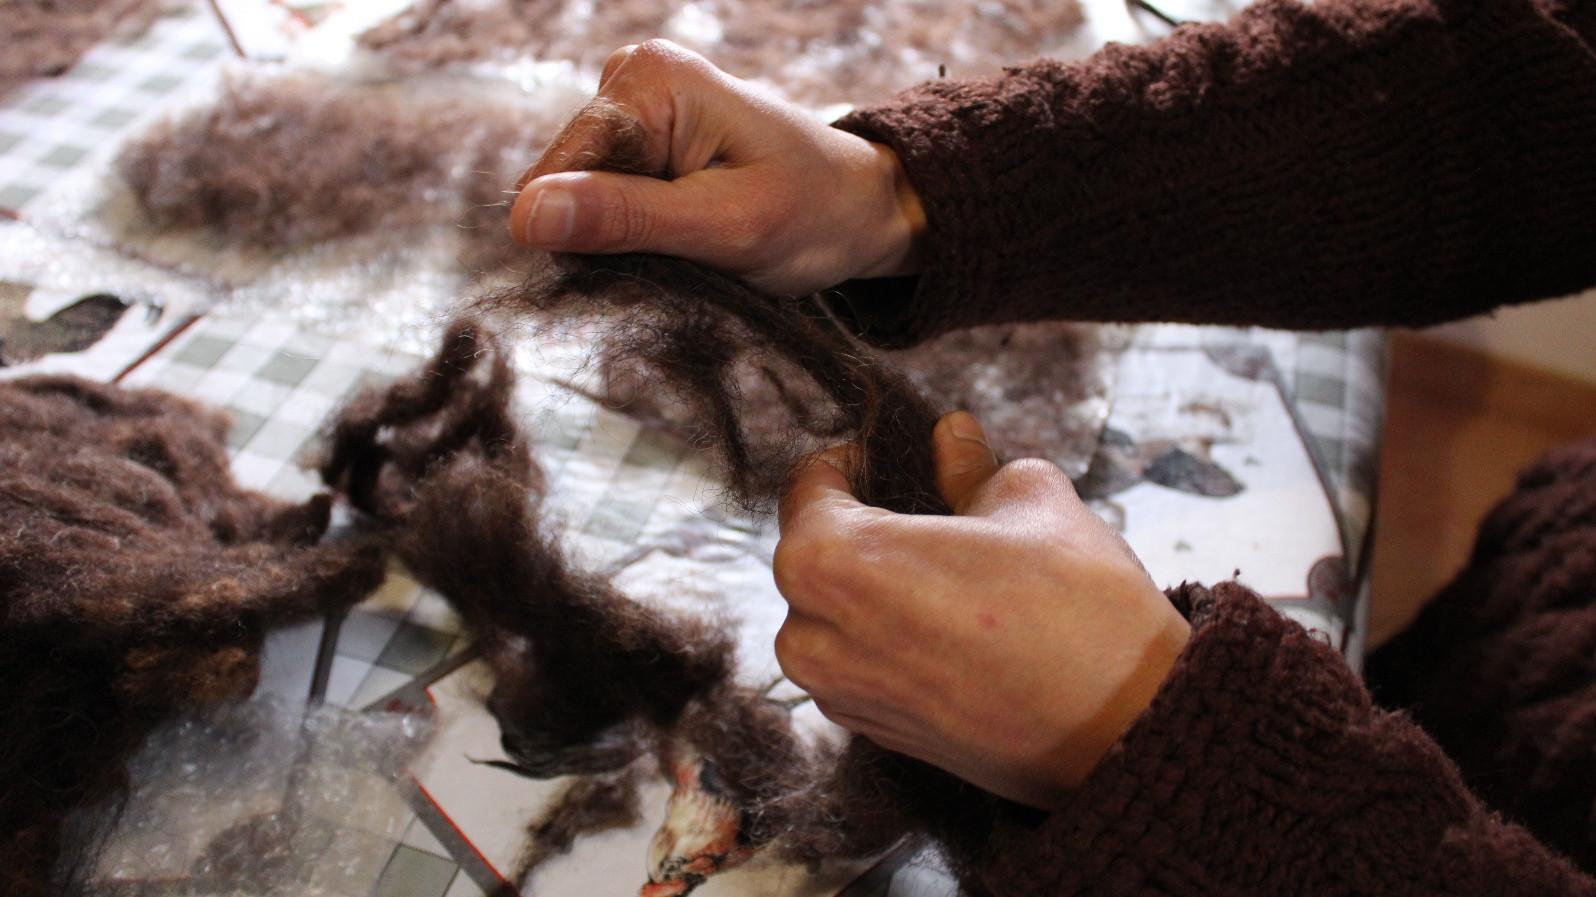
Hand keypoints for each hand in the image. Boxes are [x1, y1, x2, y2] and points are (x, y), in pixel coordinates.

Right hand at [508, 39, 925, 294]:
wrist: (863, 209)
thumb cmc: (813, 216)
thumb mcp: (723, 228)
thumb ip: (625, 219)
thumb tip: (523, 217)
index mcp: (650, 80)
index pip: (560, 173)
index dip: (590, 234)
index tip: (658, 259)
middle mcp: (631, 77)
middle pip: (566, 182)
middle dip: (611, 235)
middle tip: (684, 256)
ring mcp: (634, 107)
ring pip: (581, 196)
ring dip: (625, 237)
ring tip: (689, 247)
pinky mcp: (641, 140)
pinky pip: (606, 197)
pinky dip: (636, 231)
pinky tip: (680, 238)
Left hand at [772, 412, 1190, 808]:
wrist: (1126, 729)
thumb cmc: (1077, 607)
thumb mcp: (1027, 498)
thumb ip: (969, 467)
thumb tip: (950, 436)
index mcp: (826, 559)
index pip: (808, 484)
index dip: (855, 459)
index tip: (893, 457)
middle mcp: (809, 634)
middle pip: (815, 552)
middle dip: (866, 526)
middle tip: (934, 514)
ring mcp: (837, 692)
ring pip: (834, 613)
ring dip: (877, 588)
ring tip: (953, 575)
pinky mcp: (872, 732)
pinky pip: (859, 662)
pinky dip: (893, 638)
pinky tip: (957, 628)